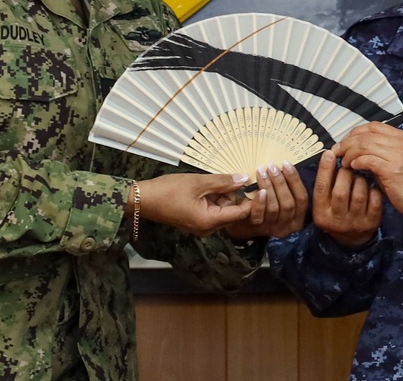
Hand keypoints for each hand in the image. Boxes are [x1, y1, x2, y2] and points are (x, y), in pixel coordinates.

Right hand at [136, 172, 251, 236]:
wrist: (143, 199)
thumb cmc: (169, 190)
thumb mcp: (198, 182)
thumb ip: (223, 181)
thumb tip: (245, 179)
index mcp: (210, 222)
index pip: (241, 213)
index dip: (252, 199)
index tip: (259, 184)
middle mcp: (208, 228)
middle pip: (232, 212)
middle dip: (234, 194)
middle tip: (233, 175)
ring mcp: (201, 226)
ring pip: (223, 209)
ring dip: (223, 194)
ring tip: (217, 178)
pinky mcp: (195, 220)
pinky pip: (213, 209)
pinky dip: (214, 197)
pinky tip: (209, 184)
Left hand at [224, 161, 308, 240]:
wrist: (245, 224)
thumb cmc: (268, 206)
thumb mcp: (281, 199)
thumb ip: (286, 188)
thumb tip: (285, 166)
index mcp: (298, 217)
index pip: (302, 198)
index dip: (295, 180)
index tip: (286, 164)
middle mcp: (288, 225)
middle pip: (288, 203)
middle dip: (280, 182)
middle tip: (271, 166)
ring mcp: (272, 228)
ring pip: (274, 208)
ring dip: (268, 187)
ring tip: (261, 172)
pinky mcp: (258, 228)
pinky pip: (259, 215)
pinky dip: (260, 202)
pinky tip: (258, 191)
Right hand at [312, 150, 382, 247]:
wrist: (351, 239)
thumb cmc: (335, 212)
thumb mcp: (324, 202)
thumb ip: (325, 183)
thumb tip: (330, 155)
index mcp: (321, 213)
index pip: (321, 188)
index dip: (325, 169)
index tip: (330, 153)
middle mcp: (337, 220)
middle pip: (341, 191)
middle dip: (345, 173)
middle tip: (348, 166)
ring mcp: (356, 223)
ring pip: (359, 194)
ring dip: (359, 180)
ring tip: (358, 177)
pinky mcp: (372, 223)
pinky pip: (374, 200)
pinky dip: (373, 189)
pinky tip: (369, 188)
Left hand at [335, 122, 402, 218]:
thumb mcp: (397, 160)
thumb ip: (380, 151)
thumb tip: (355, 148)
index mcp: (402, 137)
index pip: (373, 126)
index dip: (355, 132)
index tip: (344, 142)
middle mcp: (401, 142)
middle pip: (366, 135)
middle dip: (347, 143)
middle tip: (337, 152)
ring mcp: (398, 155)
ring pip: (364, 145)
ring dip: (349, 153)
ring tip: (344, 162)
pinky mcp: (393, 169)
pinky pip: (368, 160)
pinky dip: (357, 162)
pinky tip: (352, 168)